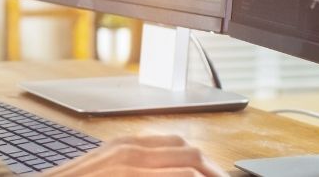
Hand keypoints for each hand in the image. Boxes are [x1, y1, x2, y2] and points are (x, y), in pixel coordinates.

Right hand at [43, 135, 226, 176]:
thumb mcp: (105, 170)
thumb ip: (133, 168)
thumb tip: (163, 170)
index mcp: (126, 145)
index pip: (179, 144)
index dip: (204, 163)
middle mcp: (130, 150)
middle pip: (190, 152)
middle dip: (213, 171)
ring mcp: (130, 166)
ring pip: (189, 167)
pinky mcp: (127, 176)